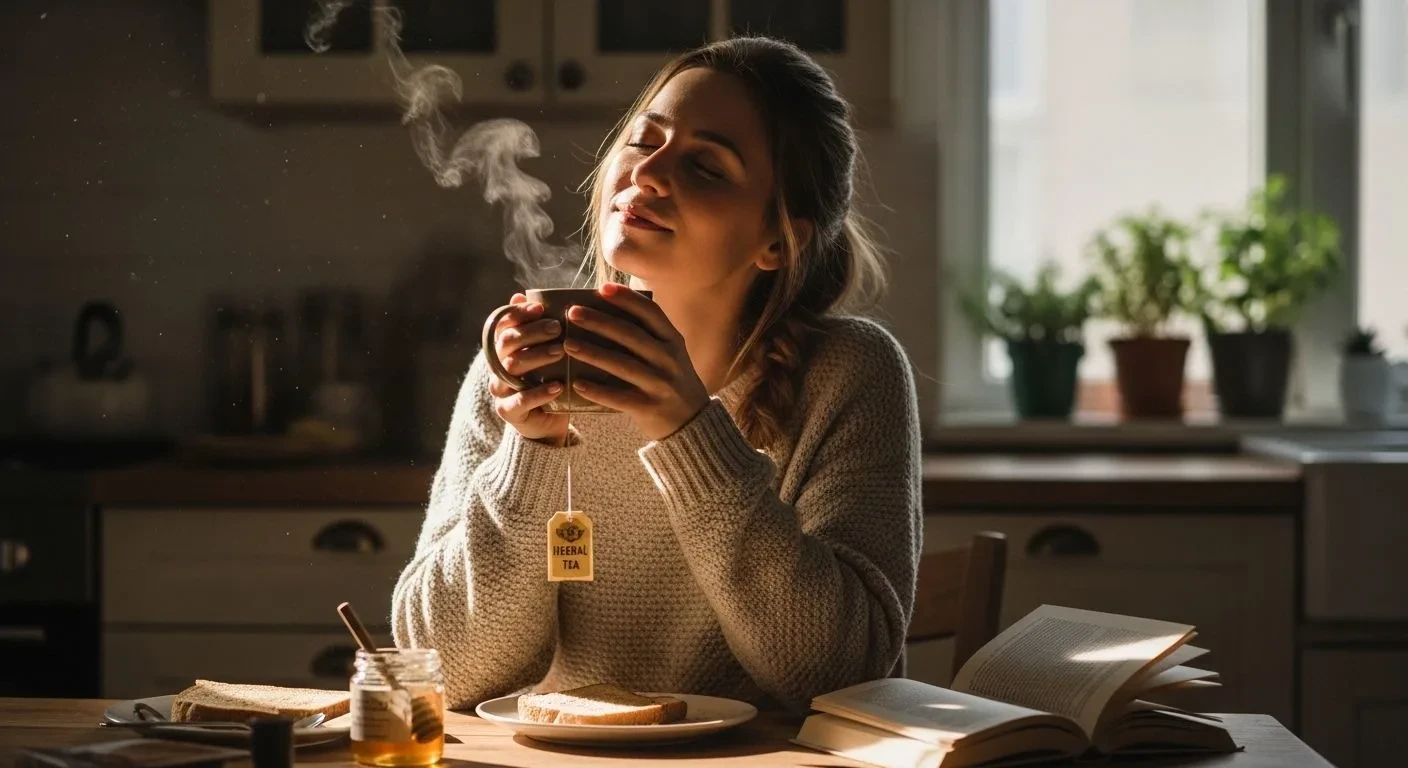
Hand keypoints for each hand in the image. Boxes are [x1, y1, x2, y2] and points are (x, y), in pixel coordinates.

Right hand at [488, 294, 569, 443]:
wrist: (549, 421)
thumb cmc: (550, 378)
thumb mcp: (549, 352)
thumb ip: (540, 327)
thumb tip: (522, 294)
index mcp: (504, 347)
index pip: (503, 324)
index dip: (518, 313)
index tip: (540, 307)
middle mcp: (497, 365)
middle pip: (508, 342)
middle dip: (532, 332)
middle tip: (557, 328)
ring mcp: (500, 388)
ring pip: (512, 367)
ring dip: (537, 357)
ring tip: (560, 351)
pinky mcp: (508, 411)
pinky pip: (520, 400)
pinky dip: (539, 392)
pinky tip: (558, 386)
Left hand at [563, 283, 710, 440]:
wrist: (692, 422)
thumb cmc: (670, 381)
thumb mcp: (669, 354)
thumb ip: (648, 335)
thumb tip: (606, 312)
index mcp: (673, 341)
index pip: (650, 313)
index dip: (627, 299)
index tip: (602, 289)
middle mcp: (669, 360)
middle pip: (631, 335)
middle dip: (600, 322)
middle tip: (572, 313)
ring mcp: (661, 384)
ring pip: (623, 365)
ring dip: (593, 353)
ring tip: (567, 344)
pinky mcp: (650, 407)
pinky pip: (619, 397)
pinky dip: (597, 390)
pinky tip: (577, 383)